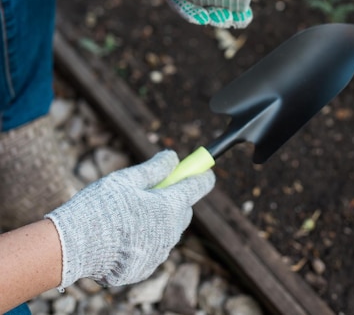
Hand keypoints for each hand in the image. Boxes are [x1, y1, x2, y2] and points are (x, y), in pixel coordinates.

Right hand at [45, 151, 214, 288]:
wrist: (74, 247)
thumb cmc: (101, 207)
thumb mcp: (127, 178)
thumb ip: (155, 168)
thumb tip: (173, 158)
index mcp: (169, 207)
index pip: (197, 187)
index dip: (202, 174)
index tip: (205, 169)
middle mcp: (170, 233)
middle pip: (183, 210)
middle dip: (174, 197)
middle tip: (155, 188)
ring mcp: (159, 253)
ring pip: (167, 229)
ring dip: (158, 218)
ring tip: (128, 211)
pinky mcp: (145, 268)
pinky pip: (153, 247)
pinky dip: (145, 237)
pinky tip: (122, 232)